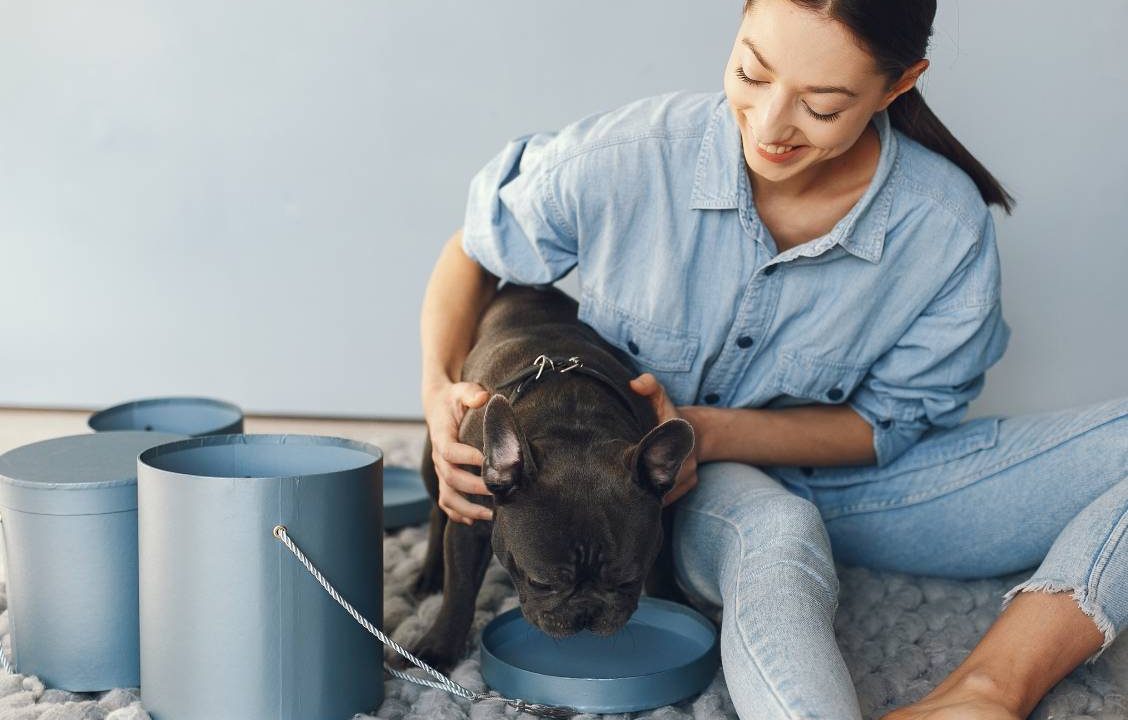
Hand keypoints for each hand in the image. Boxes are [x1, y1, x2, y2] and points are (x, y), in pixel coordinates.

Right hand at [421, 380, 495, 524]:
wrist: (438, 406)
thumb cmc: (453, 398)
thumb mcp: (462, 390)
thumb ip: (471, 393)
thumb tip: (483, 397)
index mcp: (441, 435)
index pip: (450, 451)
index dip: (467, 458)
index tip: (488, 462)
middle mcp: (439, 456)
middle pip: (451, 477)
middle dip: (475, 487)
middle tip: (498, 491)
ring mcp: (441, 469)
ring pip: (447, 495)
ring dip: (467, 508)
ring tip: (491, 515)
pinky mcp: (445, 477)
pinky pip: (446, 500)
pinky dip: (457, 514)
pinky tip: (474, 521)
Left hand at [628, 373, 699, 506]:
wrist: (693, 430)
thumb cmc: (666, 413)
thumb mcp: (658, 396)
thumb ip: (648, 385)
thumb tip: (635, 384)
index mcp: (678, 433)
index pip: (657, 452)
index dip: (640, 460)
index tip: (624, 464)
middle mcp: (687, 456)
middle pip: (659, 477)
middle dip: (639, 481)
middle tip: (616, 483)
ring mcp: (690, 473)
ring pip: (664, 490)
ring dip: (645, 492)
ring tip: (623, 492)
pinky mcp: (689, 484)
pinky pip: (669, 496)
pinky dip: (653, 497)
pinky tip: (636, 497)